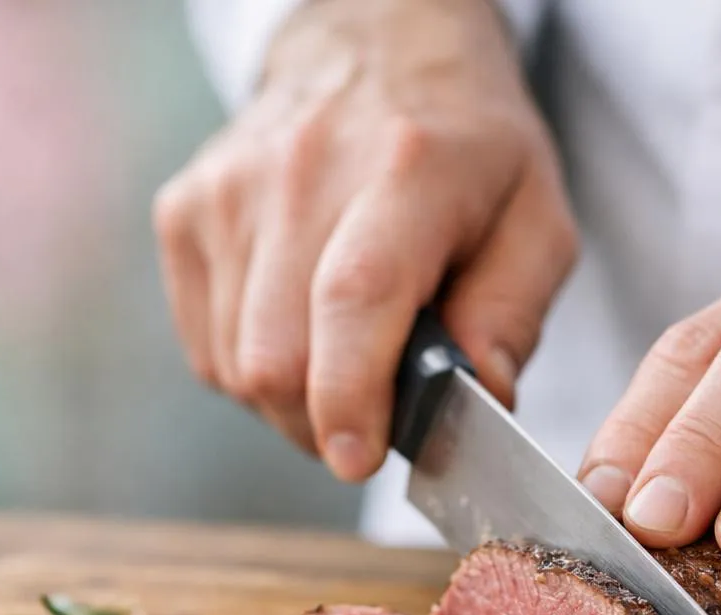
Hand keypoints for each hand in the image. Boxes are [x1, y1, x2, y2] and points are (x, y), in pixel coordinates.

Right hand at [152, 0, 576, 480]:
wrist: (374, 50)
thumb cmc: (467, 151)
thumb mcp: (535, 219)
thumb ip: (514, 313)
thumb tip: (480, 397)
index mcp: (407, 171)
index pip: (355, 297)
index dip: (350, 394)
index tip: (359, 457)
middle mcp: (301, 172)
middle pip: (279, 357)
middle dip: (327, 424)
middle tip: (374, 419)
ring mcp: (228, 191)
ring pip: (237, 366)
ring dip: (292, 403)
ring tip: (342, 365)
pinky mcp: (184, 212)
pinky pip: (207, 348)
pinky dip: (254, 370)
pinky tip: (299, 333)